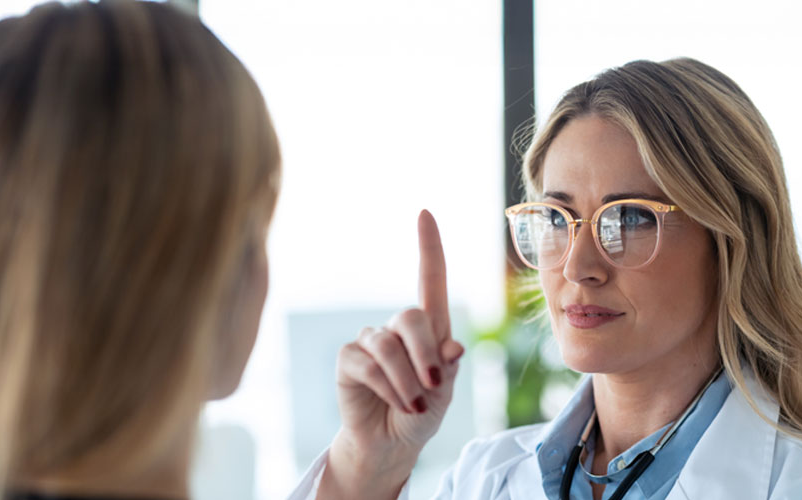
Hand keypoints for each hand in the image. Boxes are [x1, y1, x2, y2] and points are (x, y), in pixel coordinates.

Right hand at [317, 210, 464, 498]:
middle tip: (433, 387)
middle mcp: (396, 329)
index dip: (429, 247)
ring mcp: (370, 342)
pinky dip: (388, 387)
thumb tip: (453, 347)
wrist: (390, 445)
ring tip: (413, 404)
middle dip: (425, 354)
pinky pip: (369, 364)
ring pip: (389, 346)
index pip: (429, 280)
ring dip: (407, 380)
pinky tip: (396, 403)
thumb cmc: (420, 415)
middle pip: (411, 317)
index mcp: (428, 329)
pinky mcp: (348, 360)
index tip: (425, 214)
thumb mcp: (444, 395)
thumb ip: (447, 370)